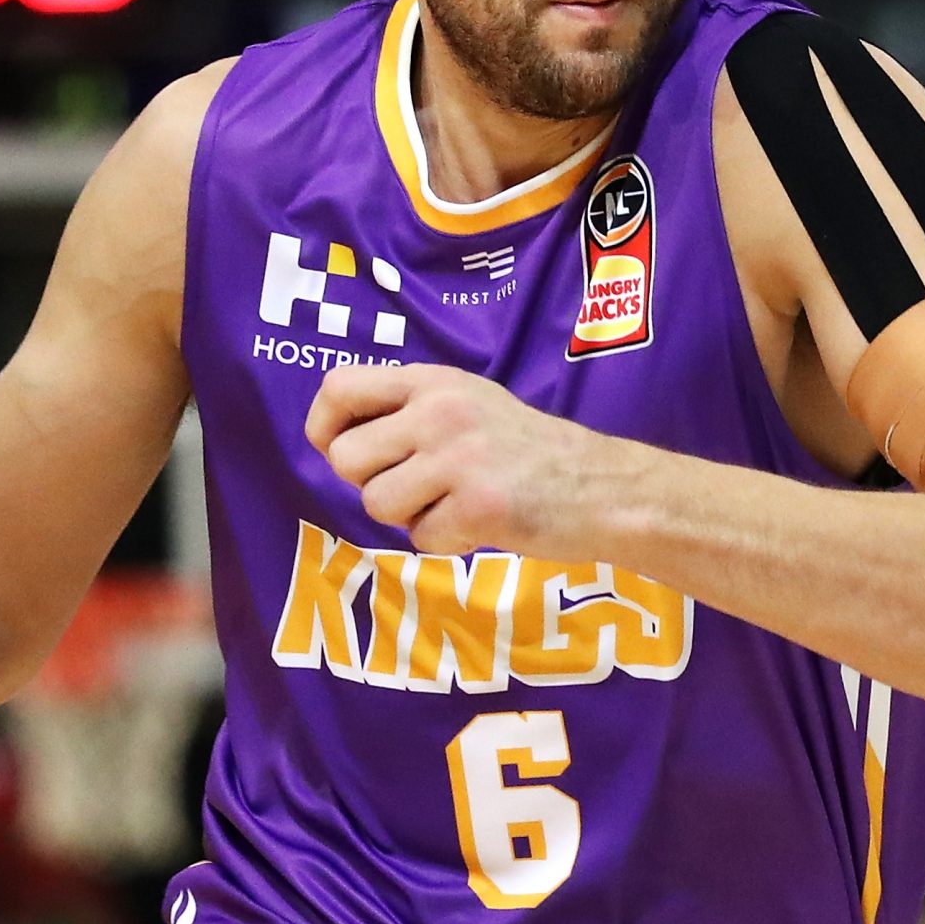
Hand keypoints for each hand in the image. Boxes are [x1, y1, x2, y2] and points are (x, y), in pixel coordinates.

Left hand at [304, 363, 627, 556]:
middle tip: (417, 486)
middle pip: (346, 459)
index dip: (324, 426)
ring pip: (377, 504)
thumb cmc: (526, 449)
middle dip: (371, 484)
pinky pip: (420, 539)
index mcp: (433, 381)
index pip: (339, 386)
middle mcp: (441, 412)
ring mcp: (460, 459)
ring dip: (409, 517)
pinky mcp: (479, 507)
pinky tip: (479, 524)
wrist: (600, 486)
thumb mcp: (468, 401)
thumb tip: (336, 441)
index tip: (338, 449)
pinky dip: (445, 542)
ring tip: (453, 503)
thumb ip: (409, 410)